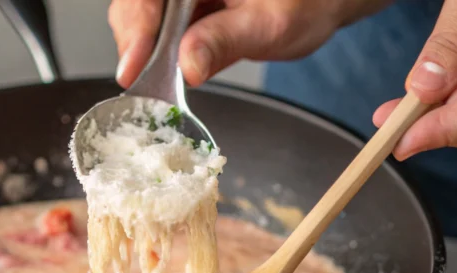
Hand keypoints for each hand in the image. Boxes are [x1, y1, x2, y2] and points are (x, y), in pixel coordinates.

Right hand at [109, 0, 377, 88]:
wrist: (323, 1)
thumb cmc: (307, 0)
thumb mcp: (269, 24)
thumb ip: (225, 42)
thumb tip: (188, 66)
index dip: (136, 25)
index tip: (133, 66)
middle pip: (137, 2)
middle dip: (134, 40)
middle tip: (137, 80)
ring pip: (141, 14)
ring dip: (142, 50)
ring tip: (151, 81)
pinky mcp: (186, 8)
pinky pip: (158, 27)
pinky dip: (156, 54)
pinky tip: (162, 74)